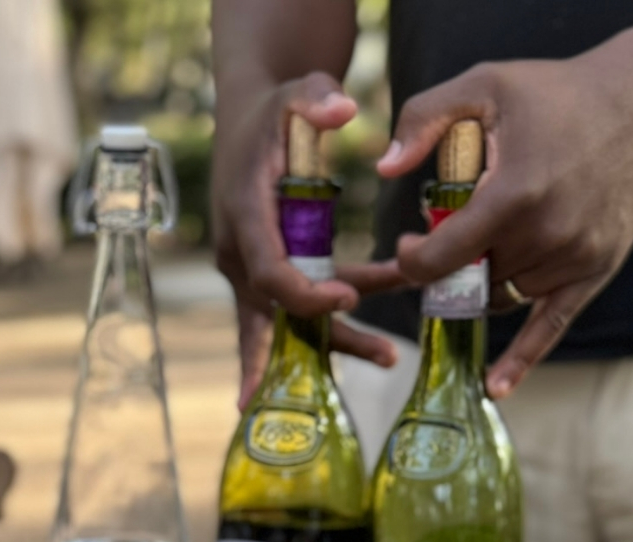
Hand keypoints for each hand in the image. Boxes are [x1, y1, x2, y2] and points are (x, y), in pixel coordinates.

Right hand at [211, 72, 405, 407]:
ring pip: (287, 322)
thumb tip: (343, 109)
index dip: (305, 293)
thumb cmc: (273, 114)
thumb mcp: (294, 93)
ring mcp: (251, 270)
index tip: (349, 297)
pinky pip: (286, 317)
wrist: (246, 125)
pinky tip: (343, 352)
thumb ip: (315, 96)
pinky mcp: (266, 276)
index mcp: (246, 216)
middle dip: (329, 338)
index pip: (269, 271)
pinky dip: (310, 341)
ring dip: (339, 343)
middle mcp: (241, 253)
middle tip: (384, 354)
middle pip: (279, 313)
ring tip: (391, 357)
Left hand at [377, 56, 632, 398]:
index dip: (414, 260)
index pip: (445, 254)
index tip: (406, 249)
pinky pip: (550, 326)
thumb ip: (425, 117)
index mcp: (515, 193)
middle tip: (445, 234)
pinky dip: (522, 359)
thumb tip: (385, 168)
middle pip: (472, 275)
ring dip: (483, 279)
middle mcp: (547, 234)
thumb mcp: (485, 84)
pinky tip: (496, 388)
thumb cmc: (556, 93)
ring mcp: (575, 257)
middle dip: (450, 263)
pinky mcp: (595, 271)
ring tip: (488, 239)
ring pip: (502, 295)